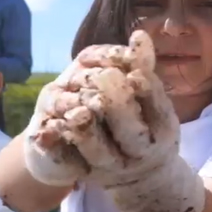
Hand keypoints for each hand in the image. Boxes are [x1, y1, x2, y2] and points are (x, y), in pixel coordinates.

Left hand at [24, 31, 204, 211]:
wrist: (142, 175)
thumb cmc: (148, 125)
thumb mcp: (154, 99)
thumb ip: (144, 68)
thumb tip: (138, 35)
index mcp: (162, 128)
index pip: (153, 103)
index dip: (140, 84)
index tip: (129, 71)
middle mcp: (139, 150)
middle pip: (127, 127)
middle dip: (112, 100)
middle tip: (99, 78)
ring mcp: (113, 165)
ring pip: (97, 149)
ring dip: (83, 125)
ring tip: (72, 106)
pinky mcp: (88, 173)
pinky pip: (71, 161)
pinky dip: (59, 145)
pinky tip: (50, 126)